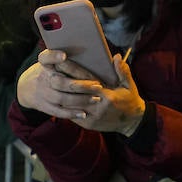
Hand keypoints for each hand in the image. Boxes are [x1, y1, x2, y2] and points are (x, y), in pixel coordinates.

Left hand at [17, 49, 145, 130]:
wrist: (131, 123)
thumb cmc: (129, 100)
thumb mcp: (129, 85)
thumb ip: (122, 71)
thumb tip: (116, 57)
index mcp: (107, 95)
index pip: (86, 80)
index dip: (73, 70)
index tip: (62, 60)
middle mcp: (98, 107)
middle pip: (74, 94)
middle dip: (61, 82)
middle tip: (50, 72)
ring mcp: (92, 117)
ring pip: (70, 106)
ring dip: (60, 94)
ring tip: (50, 83)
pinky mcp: (88, 125)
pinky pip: (72, 115)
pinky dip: (65, 106)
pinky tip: (58, 97)